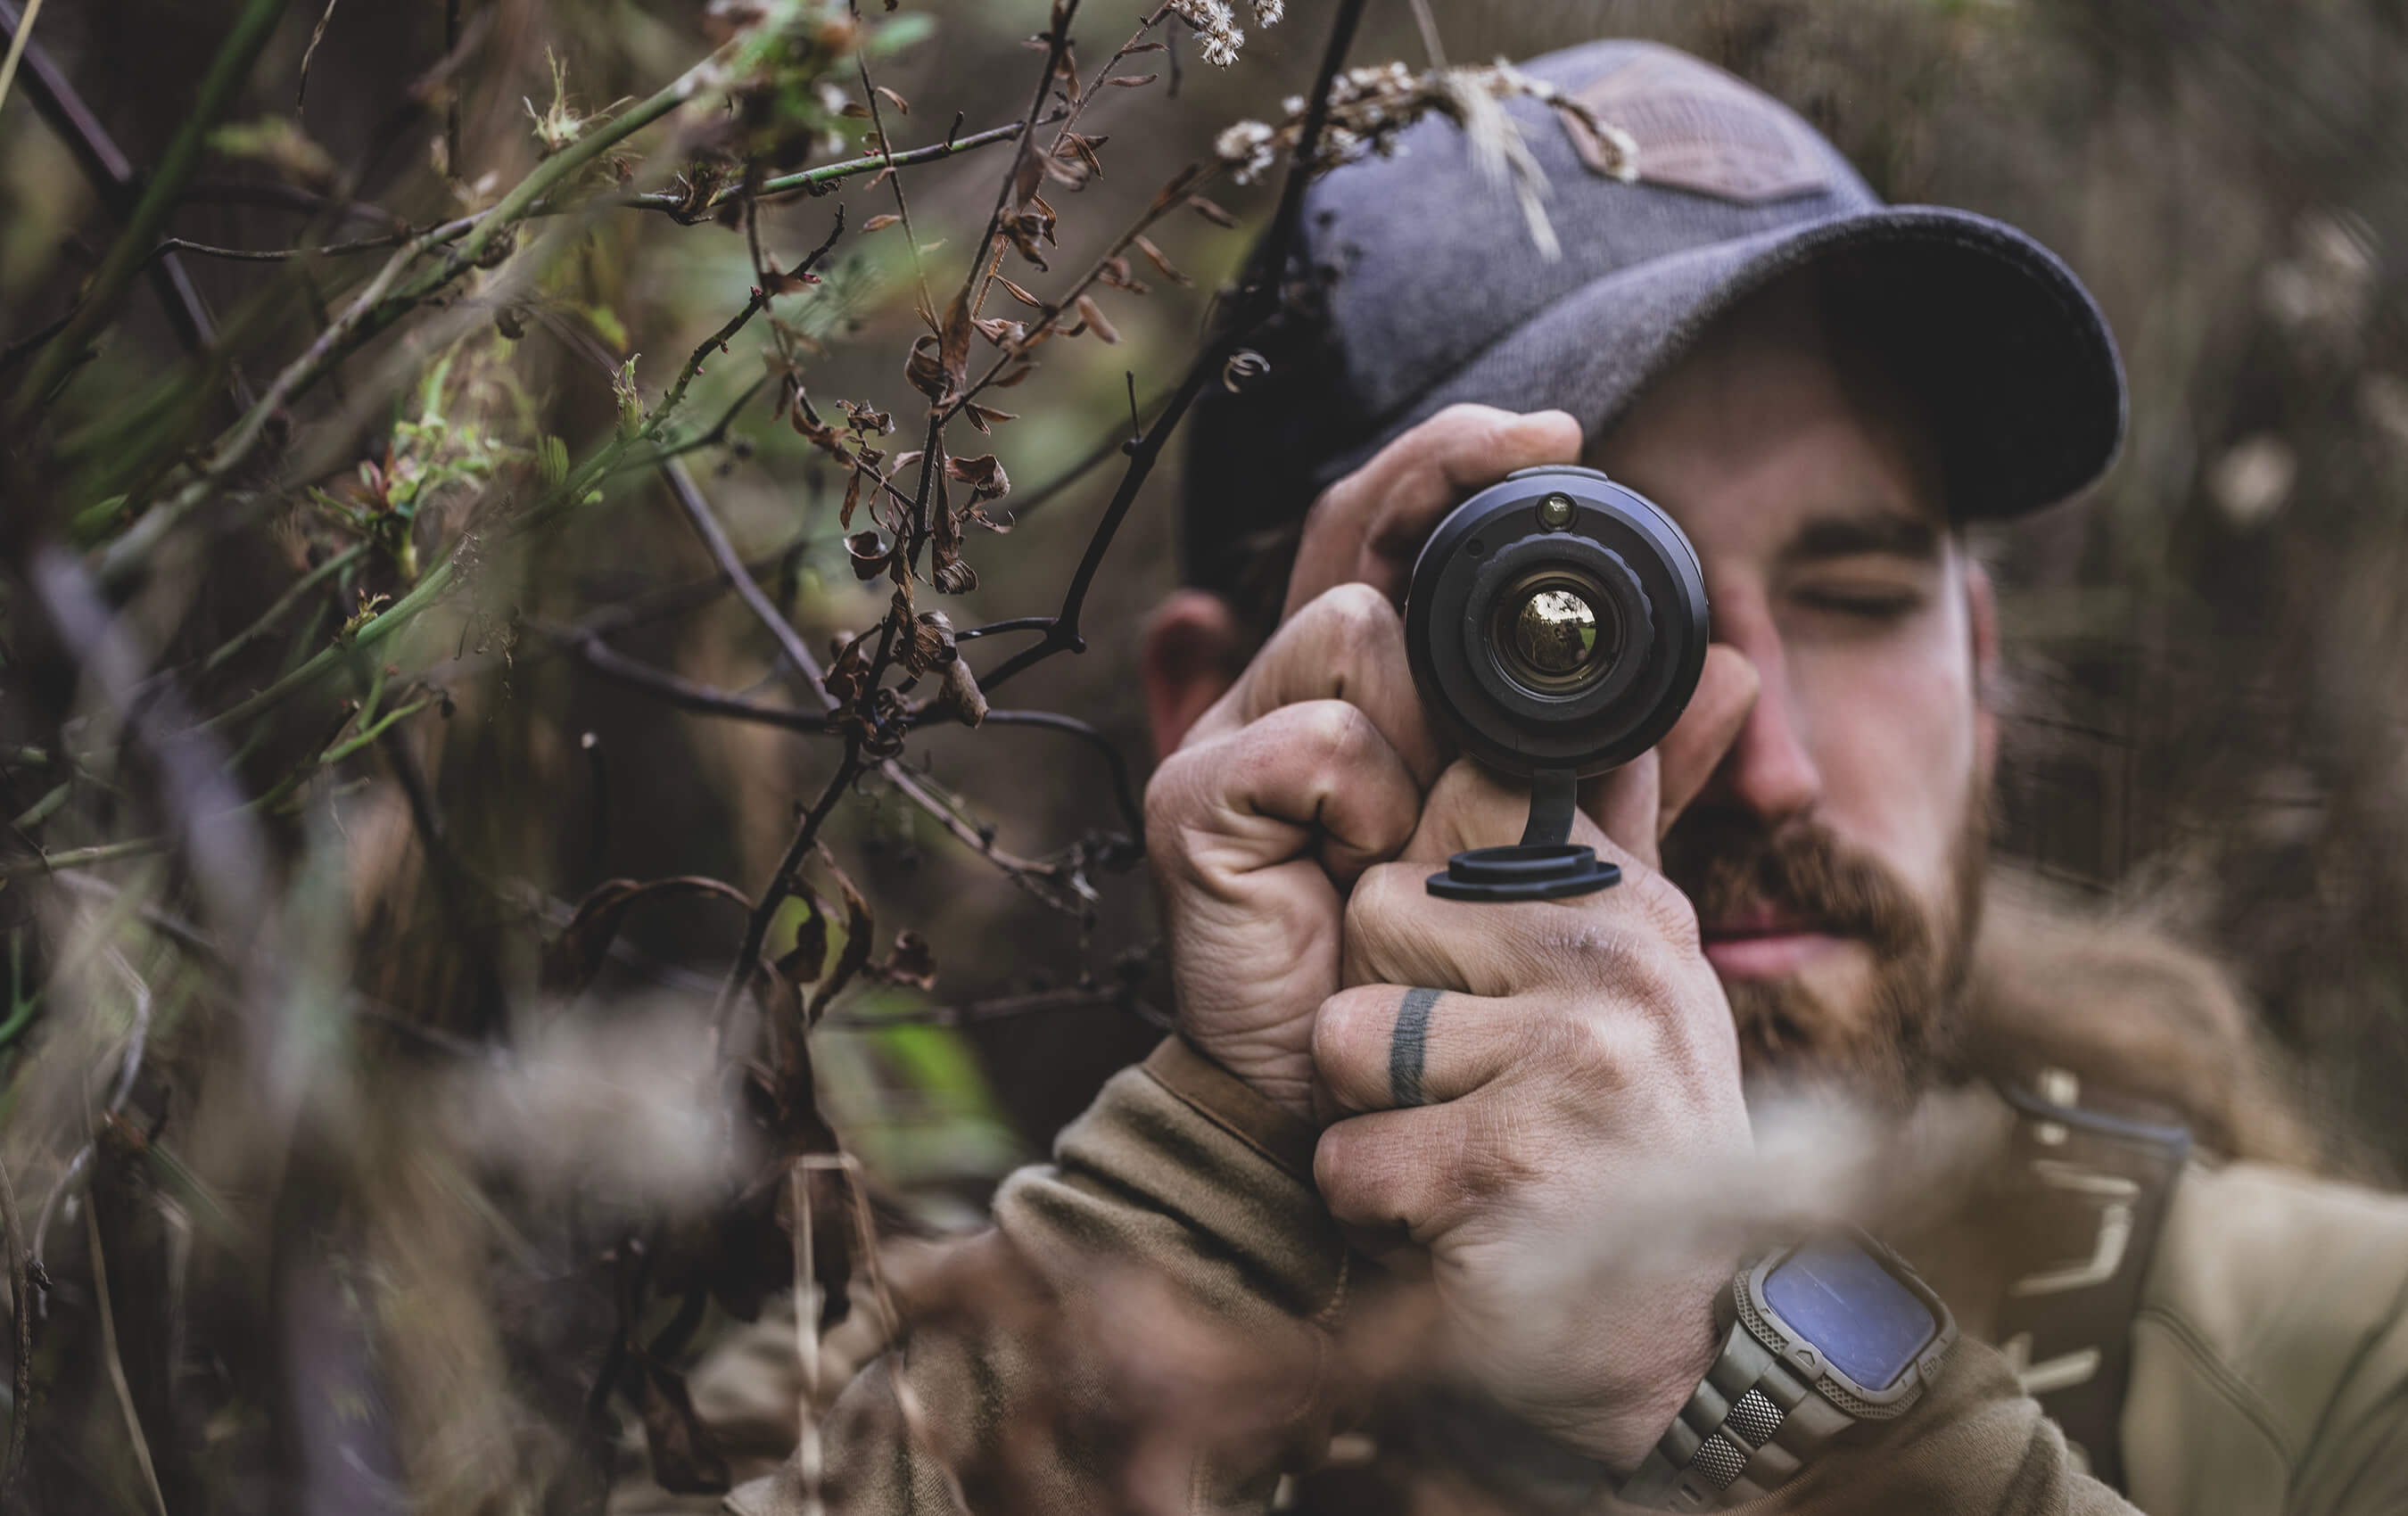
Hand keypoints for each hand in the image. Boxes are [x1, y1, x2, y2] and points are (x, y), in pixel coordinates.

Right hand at [1146, 406, 1583, 1116]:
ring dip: (1425, 719)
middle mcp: (1293, 688)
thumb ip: (1628, 772)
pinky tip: (1372, 860)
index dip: (1459, 460)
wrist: (1344, 1105)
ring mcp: (1236, 738)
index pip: (1394, 526)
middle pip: (1355, 532)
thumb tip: (1731, 672)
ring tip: (1429, 820)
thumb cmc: (1436, 973)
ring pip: (1350, 631)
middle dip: (1445, 488)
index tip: (1562, 435)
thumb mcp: (1558, 856)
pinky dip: (1368, 794)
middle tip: (1540, 468)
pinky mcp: (1199, 804)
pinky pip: (1315, 740)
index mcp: (1374, 684)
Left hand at [1308, 650, 1760, 1471]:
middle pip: (1378, 917)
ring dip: (1379, 1119)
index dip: (1423, 896)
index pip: (1469, 789)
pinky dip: (1380, 1205)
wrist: (1648, 1348)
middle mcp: (1620, 954)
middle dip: (1387, 1017)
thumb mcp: (1621, 967)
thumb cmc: (1601, 1142)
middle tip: (1472, 1090)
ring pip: (1348, 1036)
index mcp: (1625, 897)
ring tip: (1466, 1152)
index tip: (1466, 971)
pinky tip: (1461, 1221)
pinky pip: (1350, 1151)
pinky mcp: (1517, 1157)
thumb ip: (1625, 817)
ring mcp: (1580, 1054)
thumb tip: (1718, 666)